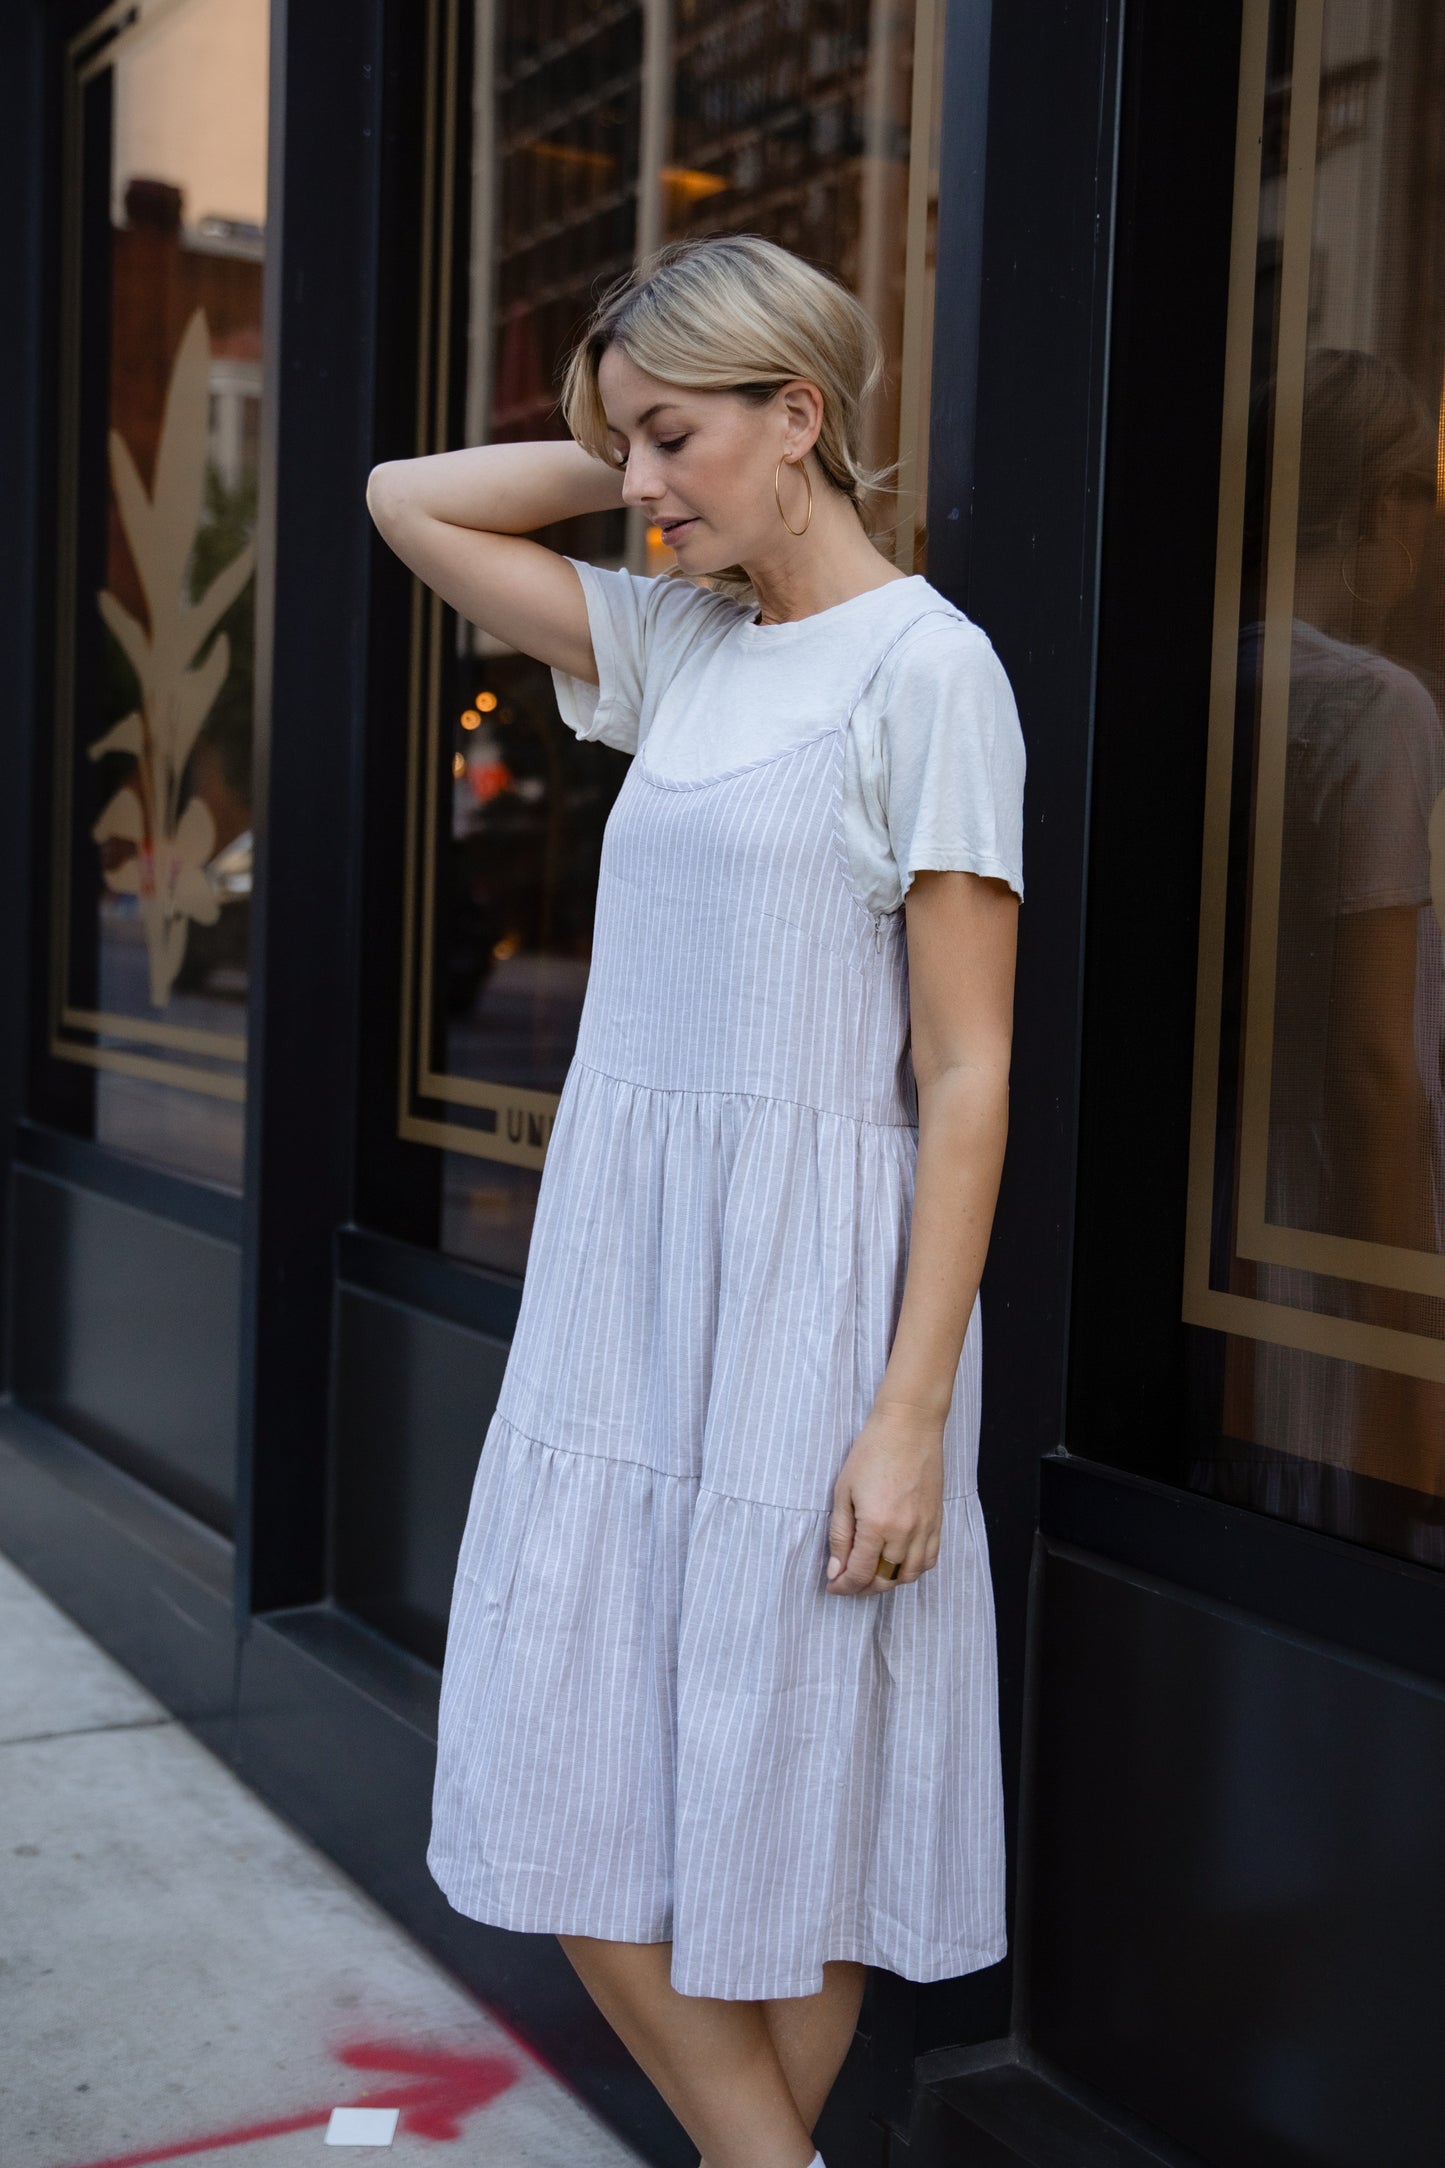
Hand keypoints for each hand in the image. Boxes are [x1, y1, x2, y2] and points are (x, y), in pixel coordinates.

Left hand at [825, 1400, 944, 1594]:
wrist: (909, 1426)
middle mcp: (904, 1533)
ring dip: (888, 1582)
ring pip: (908, 1576)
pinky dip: (912, 1570)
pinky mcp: (937, 1521)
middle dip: (862, 1587)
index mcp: (876, 1526)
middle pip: (884, 1580)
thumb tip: (835, 1571)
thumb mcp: (843, 1491)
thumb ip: (840, 1535)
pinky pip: (929, 1560)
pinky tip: (898, 1563)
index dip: (843, 1586)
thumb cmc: (871, 1452)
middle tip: (848, 1581)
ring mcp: (925, 1528)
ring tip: (871, 1573)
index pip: (859, 1573)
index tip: (833, 1587)